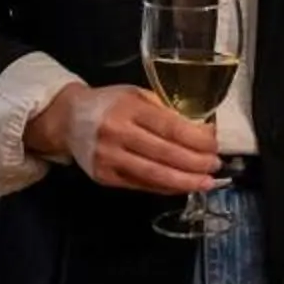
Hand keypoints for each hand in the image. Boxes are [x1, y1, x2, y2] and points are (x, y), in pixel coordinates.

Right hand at [26, 84, 222, 193]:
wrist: (68, 119)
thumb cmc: (109, 104)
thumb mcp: (136, 95)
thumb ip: (165, 110)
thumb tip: (201, 129)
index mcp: (128, 107)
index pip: (169, 126)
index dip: (196, 139)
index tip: (215, 145)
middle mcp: (117, 133)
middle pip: (165, 153)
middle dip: (196, 163)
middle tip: (216, 166)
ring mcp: (109, 157)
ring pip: (154, 174)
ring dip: (185, 181)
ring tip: (207, 183)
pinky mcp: (104, 177)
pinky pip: (141, 185)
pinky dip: (165, 188)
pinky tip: (182, 186)